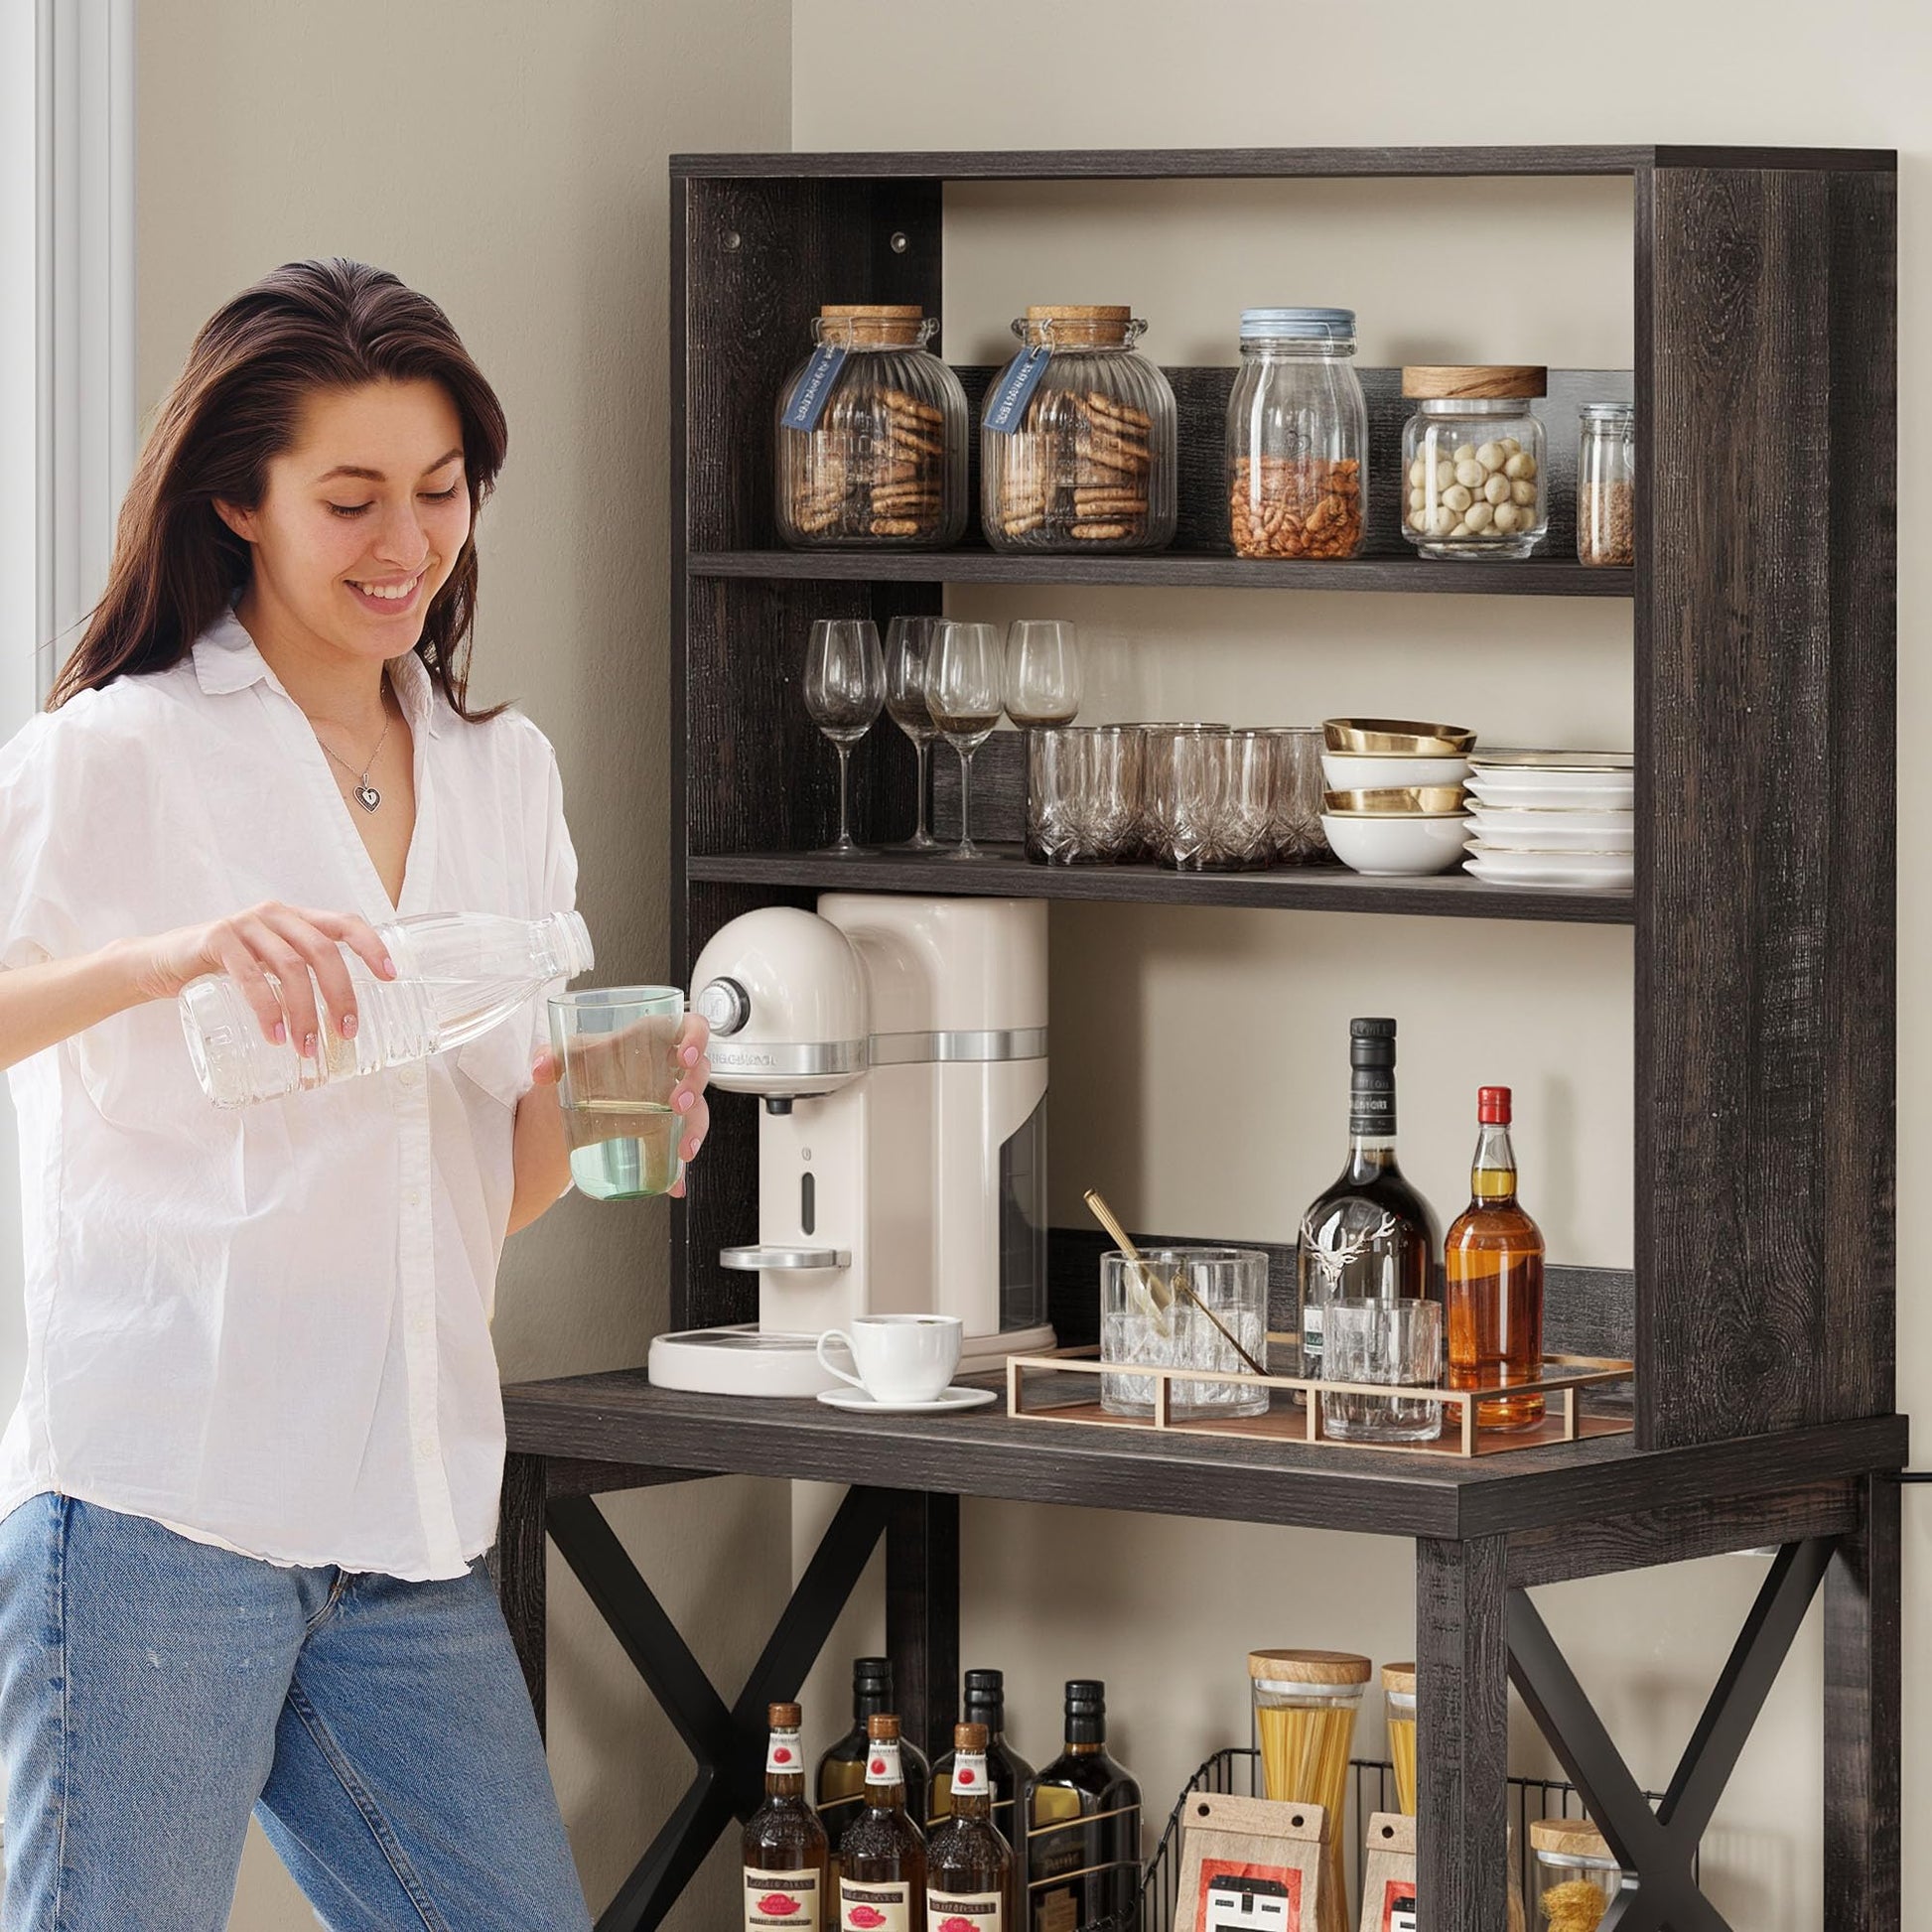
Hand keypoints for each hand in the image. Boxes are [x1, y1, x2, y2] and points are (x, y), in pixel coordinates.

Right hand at [128, 900, 395, 1059]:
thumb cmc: (226, 969)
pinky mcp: (216, 940)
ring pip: (291, 967)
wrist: (160, 962)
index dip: (372, 946)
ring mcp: (245, 925)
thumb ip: (302, 977)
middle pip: (323, 951)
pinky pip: (250, 975)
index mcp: (297, 919)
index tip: (391, 977)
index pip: (345, 923)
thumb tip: (347, 1020)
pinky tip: (273, 1035)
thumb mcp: (270, 966)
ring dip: (304, 1012)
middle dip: (341, 995)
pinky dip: (266, 1008)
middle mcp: (276, 915)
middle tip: (346, 1034)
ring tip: (307, 1048)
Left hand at [530, 1012, 710, 1196]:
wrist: (575, 1095)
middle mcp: (668, 1068)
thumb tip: (541, 1070)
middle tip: (677, 1104)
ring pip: (699, 1108)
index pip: (691, 1026)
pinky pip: (680, 1143)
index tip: (684, 1055)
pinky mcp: (664, 1127)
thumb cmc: (584, 1063)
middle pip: (700, 1070)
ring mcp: (670, 1097)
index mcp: (653, 1039)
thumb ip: (550, 1055)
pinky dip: (680, 1168)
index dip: (696, 1037)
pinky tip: (675, 1184)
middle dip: (694, 1088)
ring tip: (683, 1149)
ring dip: (696, 1128)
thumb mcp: (566, 1055)